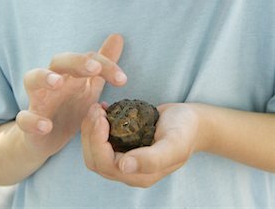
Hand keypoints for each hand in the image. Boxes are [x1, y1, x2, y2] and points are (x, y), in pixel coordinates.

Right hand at [16, 34, 126, 159]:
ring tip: (57, 83)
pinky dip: (32, 121)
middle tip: (95, 68)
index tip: (123, 80)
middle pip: (59, 60)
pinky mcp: (28, 122)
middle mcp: (52, 80)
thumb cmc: (70, 106)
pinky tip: (46, 126)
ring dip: (44, 77)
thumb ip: (103, 64)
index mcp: (71, 72)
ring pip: (32, 78)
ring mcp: (38, 99)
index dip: (106, 65)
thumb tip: (118, 36)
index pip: (88, 58)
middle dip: (76, 61)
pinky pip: (24, 118)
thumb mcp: (90, 85)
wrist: (45, 139)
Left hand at [81, 102, 202, 187]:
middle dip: (90, 134)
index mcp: (140, 175)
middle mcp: (129, 171)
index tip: (101, 116)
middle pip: (95, 160)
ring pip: (95, 151)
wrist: (192, 122)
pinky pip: (102, 140)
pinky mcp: (123, 145)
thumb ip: (152, 159)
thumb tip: (124, 167)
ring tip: (97, 107)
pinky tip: (104, 108)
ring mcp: (125, 158)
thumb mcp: (174, 143)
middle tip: (96, 109)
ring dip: (91, 130)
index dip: (97, 141)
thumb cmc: (185, 131)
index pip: (105, 163)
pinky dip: (96, 125)